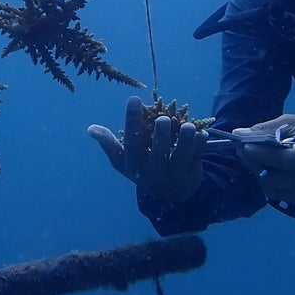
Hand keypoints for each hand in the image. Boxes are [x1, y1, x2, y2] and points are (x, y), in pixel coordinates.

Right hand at [88, 96, 207, 203]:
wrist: (170, 194)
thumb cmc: (142, 168)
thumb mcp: (124, 161)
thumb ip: (109, 144)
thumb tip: (91, 129)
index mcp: (134, 167)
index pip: (131, 145)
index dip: (132, 123)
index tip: (134, 99)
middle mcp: (153, 175)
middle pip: (157, 157)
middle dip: (160, 139)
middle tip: (162, 118)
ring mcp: (174, 177)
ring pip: (181, 161)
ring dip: (185, 143)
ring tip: (188, 127)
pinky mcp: (192, 175)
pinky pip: (197, 160)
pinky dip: (200, 148)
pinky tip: (202, 134)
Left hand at [233, 114, 294, 203]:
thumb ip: (268, 129)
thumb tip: (240, 133)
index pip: (286, 160)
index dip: (263, 154)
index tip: (244, 143)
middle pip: (275, 178)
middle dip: (253, 162)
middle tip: (242, 146)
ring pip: (271, 188)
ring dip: (257, 171)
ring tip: (251, 155)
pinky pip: (276, 192)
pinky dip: (266, 179)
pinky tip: (264, 166)